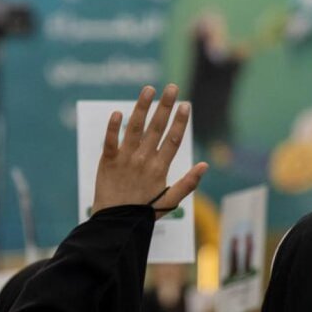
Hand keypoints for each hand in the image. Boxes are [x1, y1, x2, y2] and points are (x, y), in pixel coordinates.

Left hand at [92, 84, 206, 219]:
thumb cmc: (143, 212)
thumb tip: (205, 165)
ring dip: (142, 107)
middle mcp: (143, 160)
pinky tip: (117, 112)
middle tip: (172, 87)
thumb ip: (188, 184)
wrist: (115, 224)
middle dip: (165, 106)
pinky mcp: (107, 161)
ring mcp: (125, 159)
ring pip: (134, 128)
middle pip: (156, 128)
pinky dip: (113, 127)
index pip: (172, 140)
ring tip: (149, 89)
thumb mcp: (170, 202)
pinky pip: (110, 141)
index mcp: (159, 168)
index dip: (180, 121)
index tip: (186, 105)